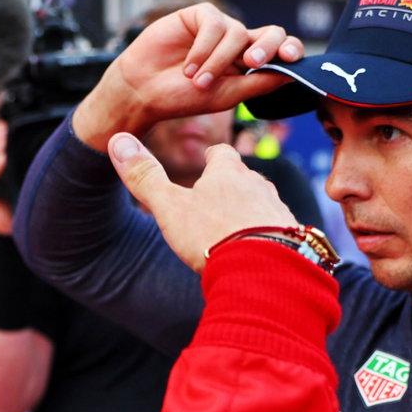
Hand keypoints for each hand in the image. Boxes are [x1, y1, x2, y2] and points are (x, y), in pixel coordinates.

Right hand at [72, 3, 303, 151]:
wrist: (143, 91)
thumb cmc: (183, 97)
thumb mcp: (226, 95)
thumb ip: (258, 83)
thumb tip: (292, 74)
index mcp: (249, 63)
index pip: (280, 50)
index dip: (290, 50)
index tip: (290, 59)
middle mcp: (238, 43)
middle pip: (270, 33)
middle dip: (266, 46)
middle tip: (251, 61)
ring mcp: (219, 28)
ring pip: (237, 33)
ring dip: (218, 60)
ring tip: (197, 81)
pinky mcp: (198, 16)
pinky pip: (213, 23)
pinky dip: (203, 47)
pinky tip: (189, 66)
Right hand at [109, 132, 295, 271]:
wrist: (265, 271)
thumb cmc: (212, 235)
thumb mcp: (169, 207)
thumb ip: (145, 177)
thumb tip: (117, 140)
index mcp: (228, 172)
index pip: (221, 153)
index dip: (212, 156)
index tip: (208, 158)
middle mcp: (258, 186)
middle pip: (245, 178)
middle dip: (233, 186)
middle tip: (219, 198)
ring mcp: (279, 211)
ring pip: (263, 204)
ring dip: (251, 212)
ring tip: (238, 228)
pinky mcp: (294, 237)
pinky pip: (280, 231)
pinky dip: (268, 236)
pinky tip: (259, 251)